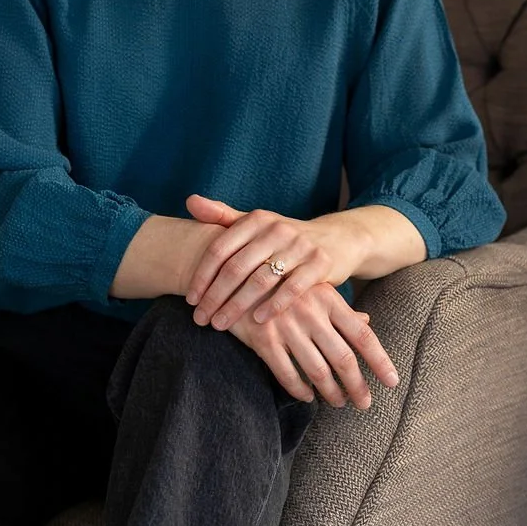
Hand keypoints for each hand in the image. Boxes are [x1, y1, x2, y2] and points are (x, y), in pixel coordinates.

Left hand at [183, 193, 357, 331]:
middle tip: (200, 319)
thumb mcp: (255, 223)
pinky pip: (292, 288)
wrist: (336, 238)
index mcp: (256, 220)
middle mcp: (276, 229)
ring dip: (237, 306)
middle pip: (236, 267)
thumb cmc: (284, 237)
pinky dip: (274, 306)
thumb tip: (189, 201)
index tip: (191, 299)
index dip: (202, 275)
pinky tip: (258, 321)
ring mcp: (299, 245)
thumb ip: (222, 215)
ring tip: (221, 324)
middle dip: (215, 296)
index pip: (220, 249)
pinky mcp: (320, 263)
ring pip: (260, 280)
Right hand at [225, 281, 398, 407]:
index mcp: (327, 298)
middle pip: (344, 359)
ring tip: (338, 402)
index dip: (380, 361)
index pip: (363, 335)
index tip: (393, 382)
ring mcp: (287, 327)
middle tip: (364, 404)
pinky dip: (299, 390)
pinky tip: (306, 396)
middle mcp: (311, 313)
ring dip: (331, 392)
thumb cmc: (278, 278)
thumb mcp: (312, 285)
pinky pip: (287, 374)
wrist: (233, 268)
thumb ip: (339, 307)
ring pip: (317, 371)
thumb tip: (367, 321)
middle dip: (357, 386)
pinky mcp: (263, 339)